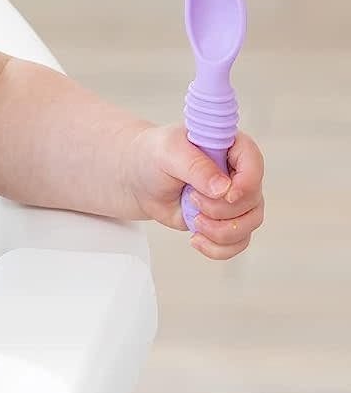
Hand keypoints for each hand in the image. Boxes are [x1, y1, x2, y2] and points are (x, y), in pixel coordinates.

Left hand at [125, 123, 264, 259]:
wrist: (139, 180)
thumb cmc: (153, 157)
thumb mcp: (167, 153)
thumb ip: (194, 166)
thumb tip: (222, 188)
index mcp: (229, 145)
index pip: (254, 161)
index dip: (246, 182)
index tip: (227, 195)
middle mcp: (238, 173)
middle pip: (252, 200)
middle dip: (219, 209)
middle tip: (192, 198)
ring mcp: (236, 199)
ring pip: (249, 224)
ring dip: (220, 230)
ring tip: (193, 219)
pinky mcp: (227, 220)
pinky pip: (238, 242)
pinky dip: (218, 248)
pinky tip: (197, 239)